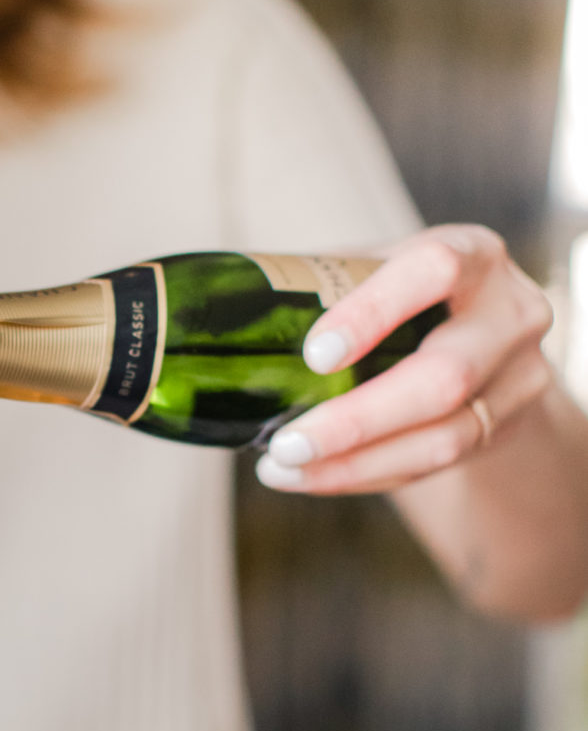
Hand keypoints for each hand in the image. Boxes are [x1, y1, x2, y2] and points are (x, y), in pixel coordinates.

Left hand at [255, 225, 555, 493]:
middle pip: (444, 378)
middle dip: (356, 421)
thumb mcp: (376, 270)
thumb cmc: (407, 295)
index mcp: (472, 254)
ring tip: (282, 468)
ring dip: (353, 464)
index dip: (374, 312)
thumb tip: (213, 304)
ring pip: (441, 439)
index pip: (433, 271)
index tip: (314, 355)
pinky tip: (313, 476)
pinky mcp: (503, 429)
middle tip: (284, 443)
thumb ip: (320, 282)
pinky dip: (365, 475)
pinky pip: (430, 467)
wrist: (488, 336)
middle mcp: (510, 313)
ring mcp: (518, 377)